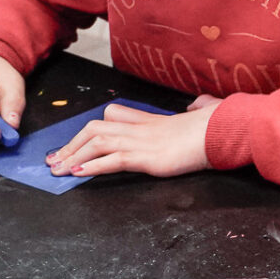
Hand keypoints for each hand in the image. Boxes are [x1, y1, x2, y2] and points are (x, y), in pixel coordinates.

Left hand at [44, 98, 218, 178]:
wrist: (225, 130)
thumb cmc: (218, 125)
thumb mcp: (202, 114)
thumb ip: (196, 109)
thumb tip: (200, 105)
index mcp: (151, 120)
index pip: (111, 116)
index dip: (88, 130)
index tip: (74, 143)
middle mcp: (142, 128)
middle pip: (95, 128)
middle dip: (70, 144)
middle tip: (54, 160)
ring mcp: (143, 141)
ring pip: (96, 141)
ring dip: (72, 156)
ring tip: (58, 170)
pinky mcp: (148, 157)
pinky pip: (112, 159)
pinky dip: (92, 165)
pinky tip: (78, 173)